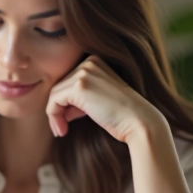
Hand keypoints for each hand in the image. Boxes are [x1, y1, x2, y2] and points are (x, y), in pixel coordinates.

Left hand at [46, 56, 164, 143]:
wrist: (139, 122)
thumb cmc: (122, 116)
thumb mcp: (100, 99)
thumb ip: (82, 97)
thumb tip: (60, 107)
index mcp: (95, 62)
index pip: (68, 80)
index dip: (66, 102)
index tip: (69, 120)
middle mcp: (89, 62)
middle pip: (60, 86)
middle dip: (60, 109)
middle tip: (64, 127)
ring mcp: (84, 73)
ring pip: (54, 94)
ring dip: (55, 115)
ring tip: (62, 131)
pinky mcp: (79, 87)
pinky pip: (53, 102)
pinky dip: (54, 118)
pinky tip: (62, 131)